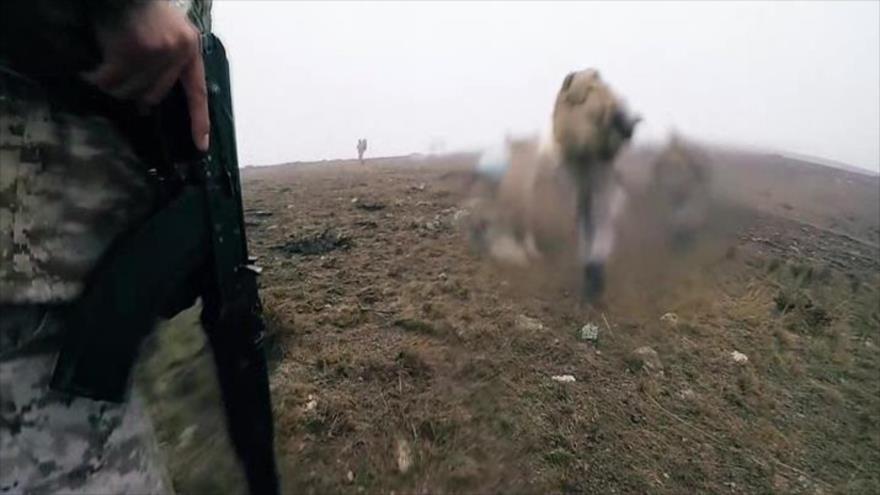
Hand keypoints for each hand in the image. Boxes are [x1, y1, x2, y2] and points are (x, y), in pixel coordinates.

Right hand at [84, 2, 209, 150]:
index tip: (201, 146)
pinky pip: (111, 80)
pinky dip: (97, 78)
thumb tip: (146, 102)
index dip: (199, 121)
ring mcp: (155, 54)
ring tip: (104, 74)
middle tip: (121, 86)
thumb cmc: (142, 8)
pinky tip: (91, 72)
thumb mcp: (167, 31)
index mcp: (190, 49)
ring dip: (113, 87)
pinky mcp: (130, 53)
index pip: (198, 92)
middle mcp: (177, 52)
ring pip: (131, 91)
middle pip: (155, 95)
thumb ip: (166, 62)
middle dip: (135, 95)